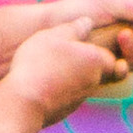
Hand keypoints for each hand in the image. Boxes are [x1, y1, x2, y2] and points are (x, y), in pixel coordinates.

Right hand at [0, 14, 132, 125]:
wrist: (24, 104)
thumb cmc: (40, 65)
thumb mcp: (54, 36)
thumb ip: (73, 28)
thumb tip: (88, 22)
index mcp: (96, 61)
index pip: (109, 55)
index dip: (96, 49)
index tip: (81, 43)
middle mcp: (93, 82)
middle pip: (96, 69)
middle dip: (83, 61)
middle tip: (62, 52)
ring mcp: (79, 98)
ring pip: (80, 82)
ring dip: (69, 74)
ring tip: (47, 65)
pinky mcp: (65, 110)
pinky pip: (66, 94)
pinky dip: (59, 87)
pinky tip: (40, 80)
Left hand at [37, 0, 132, 75]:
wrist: (50, 26)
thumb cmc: (78, 10)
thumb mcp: (108, 3)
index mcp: (130, 27)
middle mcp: (124, 47)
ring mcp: (113, 60)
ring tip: (123, 36)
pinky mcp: (100, 73)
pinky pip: (119, 76)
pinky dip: (122, 69)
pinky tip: (117, 63)